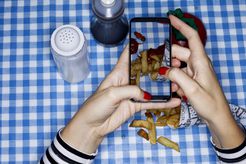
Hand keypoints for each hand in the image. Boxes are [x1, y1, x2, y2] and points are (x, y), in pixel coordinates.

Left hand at [61, 45, 180, 153]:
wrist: (93, 126)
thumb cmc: (95, 106)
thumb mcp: (111, 94)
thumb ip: (129, 91)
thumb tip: (146, 94)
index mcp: (118, 73)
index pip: (127, 56)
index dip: (136, 47)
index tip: (148, 38)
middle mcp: (127, 81)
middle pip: (144, 71)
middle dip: (157, 66)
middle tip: (172, 62)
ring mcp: (132, 94)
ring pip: (150, 87)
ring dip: (163, 86)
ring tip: (177, 82)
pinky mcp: (136, 106)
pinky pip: (151, 103)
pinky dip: (162, 103)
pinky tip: (172, 101)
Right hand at [162, 15, 244, 147]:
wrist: (217, 117)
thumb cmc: (209, 103)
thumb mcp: (191, 89)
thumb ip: (176, 76)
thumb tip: (164, 70)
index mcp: (200, 61)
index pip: (191, 37)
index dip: (181, 26)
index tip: (170, 18)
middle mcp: (198, 63)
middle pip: (179, 53)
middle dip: (168, 59)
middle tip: (158, 68)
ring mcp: (195, 71)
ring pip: (177, 65)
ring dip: (171, 73)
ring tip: (169, 84)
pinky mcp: (193, 79)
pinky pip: (180, 74)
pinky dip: (175, 80)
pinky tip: (175, 90)